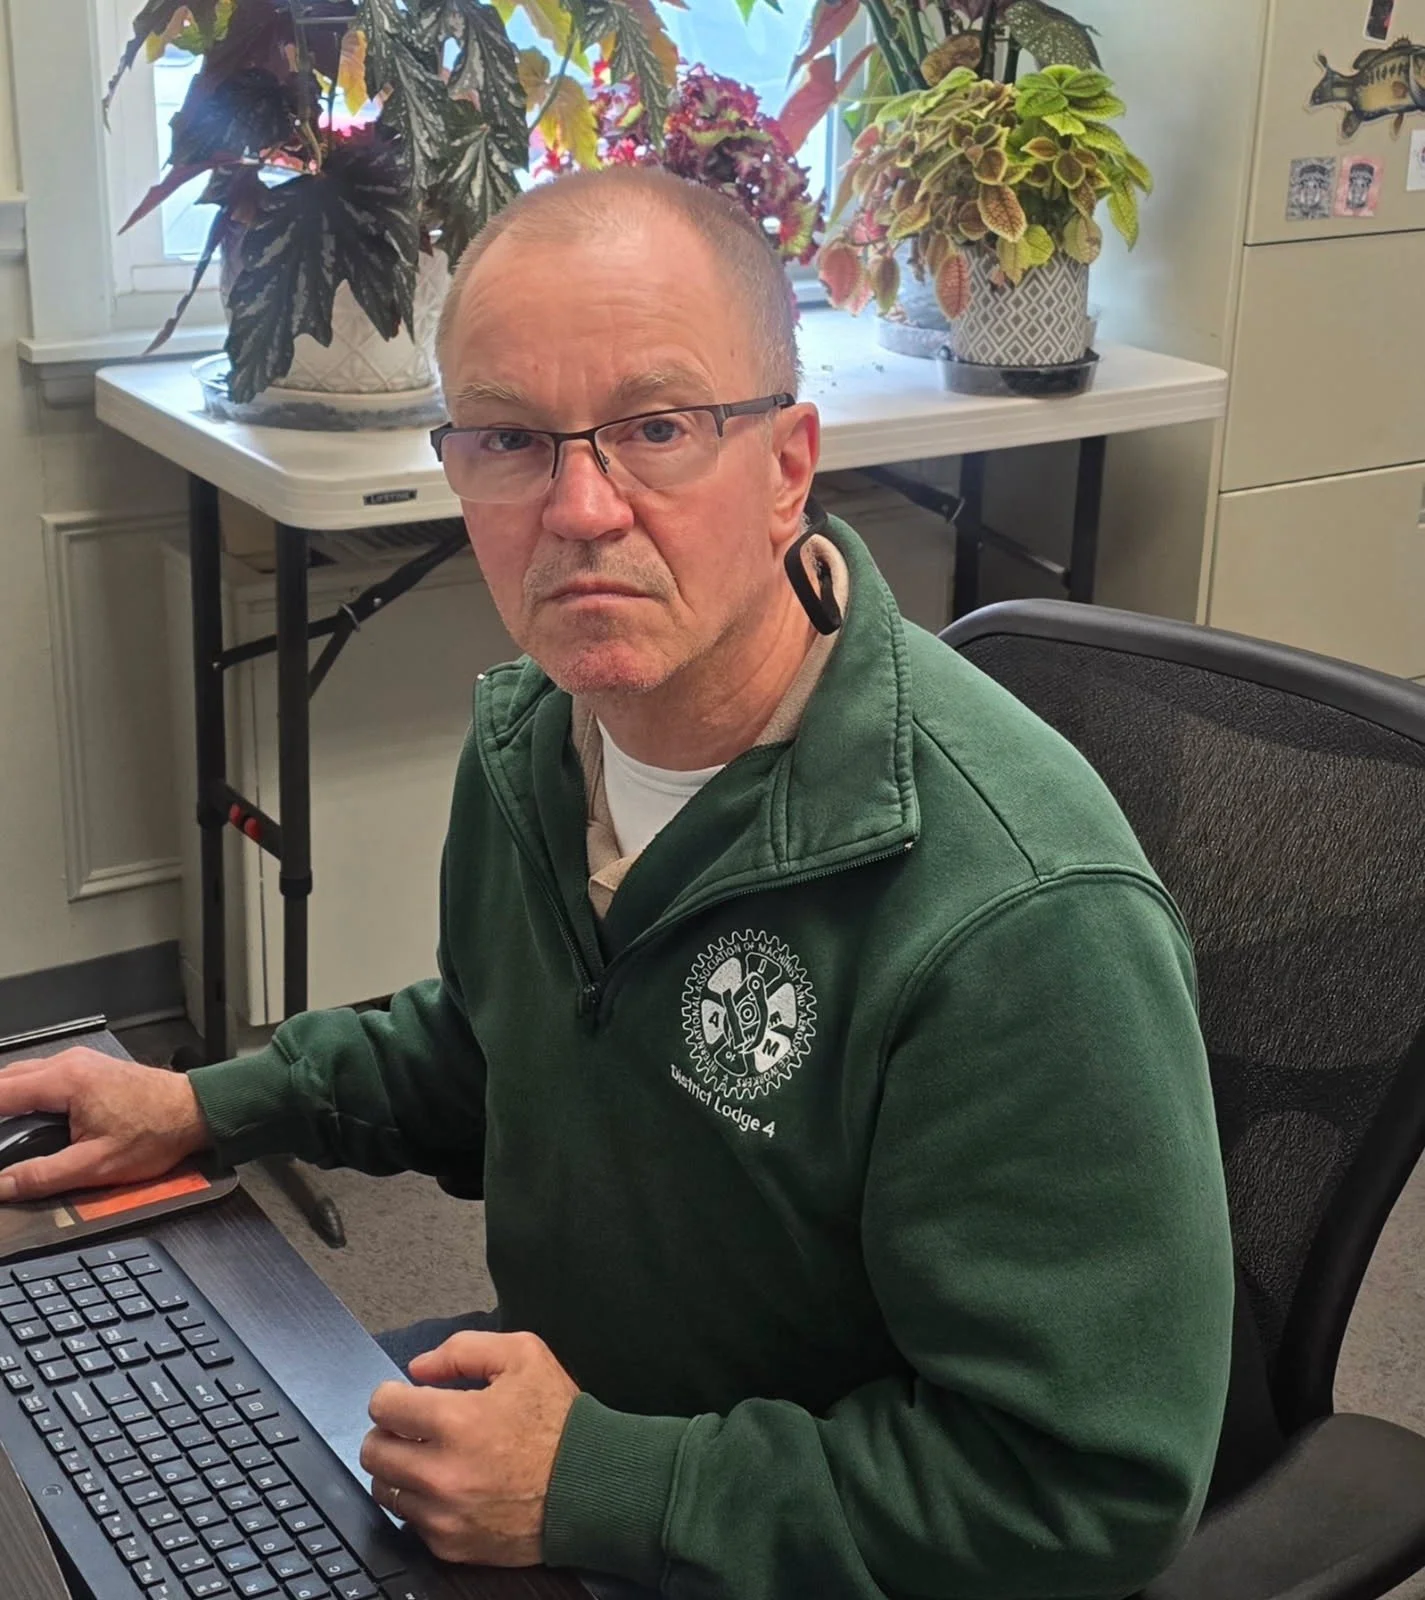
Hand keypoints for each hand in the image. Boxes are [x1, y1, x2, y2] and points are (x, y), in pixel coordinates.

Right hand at [0, 1049, 211, 1202]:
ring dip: (5, 1098)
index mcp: (66, 1080)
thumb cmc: (157, 1133)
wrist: (197, 1111)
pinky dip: (23, 1093)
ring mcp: (80, 1062)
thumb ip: (43, 1176)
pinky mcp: (89, 1069)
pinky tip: (20, 1116)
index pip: (0, 1092)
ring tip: (4, 1132)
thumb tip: (2, 1185)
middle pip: (6, 1078)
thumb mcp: (97, 1165)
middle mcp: (69, 1063)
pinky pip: (42, 1076)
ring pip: (22, 1075)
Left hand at [360, 1331, 580, 1566]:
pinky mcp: (451, 1545)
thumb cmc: (560, 1422)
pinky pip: (411, 1522)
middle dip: (387, 1432)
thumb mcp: (524, 1356)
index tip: (404, 1398)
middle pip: (374, 1451)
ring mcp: (444, 1515)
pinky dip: (422, 1502)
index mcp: (456, 1421)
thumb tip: (419, 1368)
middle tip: (409, 1427)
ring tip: (428, 1456)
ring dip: (400, 1469)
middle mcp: (442, 1473)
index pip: (383, 1407)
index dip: (392, 1395)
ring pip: (386, 1489)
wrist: (590, 1486)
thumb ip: (464, 1350)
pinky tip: (449, 1486)